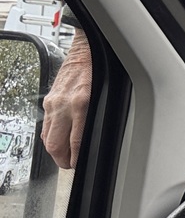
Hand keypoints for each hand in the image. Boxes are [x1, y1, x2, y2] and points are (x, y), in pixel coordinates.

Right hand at [42, 32, 92, 169]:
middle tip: (71, 166)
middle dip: (62, 161)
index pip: (74, 142)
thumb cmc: (99, 70)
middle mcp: (64, 105)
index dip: (75, 159)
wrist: (86, 50)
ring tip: (65, 158)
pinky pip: (46, 126)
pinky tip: (59, 141)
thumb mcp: (106, 95)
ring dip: (55, 152)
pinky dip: (51, 137)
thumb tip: (94, 139)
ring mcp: (53, 103)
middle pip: (55, 145)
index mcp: (81, 104)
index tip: (79, 165)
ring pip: (47, 137)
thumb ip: (97, 118)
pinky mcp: (48, 100)